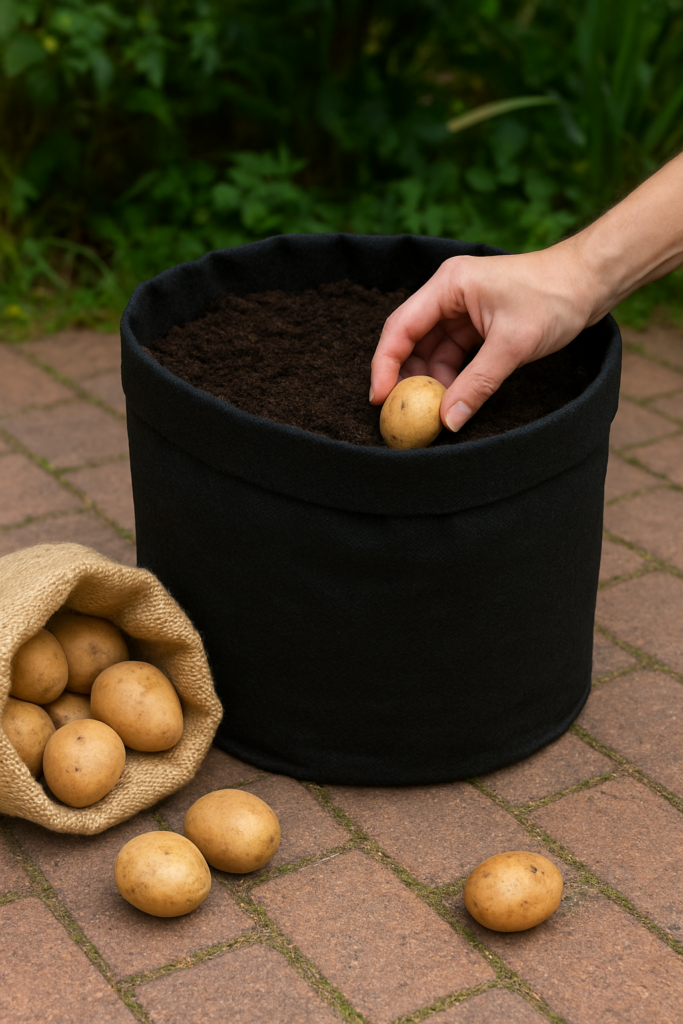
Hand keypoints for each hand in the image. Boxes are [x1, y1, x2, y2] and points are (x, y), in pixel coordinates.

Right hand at [369, 244, 594, 431]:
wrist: (591, 282)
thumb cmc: (554, 298)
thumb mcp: (512, 345)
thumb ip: (477, 384)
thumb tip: (448, 421)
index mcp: (448, 285)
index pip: (401, 327)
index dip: (385, 365)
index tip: (380, 399)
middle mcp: (448, 295)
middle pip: (411, 341)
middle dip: (408, 378)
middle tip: (405, 414)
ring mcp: (462, 310)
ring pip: (433, 352)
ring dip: (433, 382)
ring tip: (435, 412)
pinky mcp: (477, 326)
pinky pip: (454, 356)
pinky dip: (453, 379)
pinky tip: (455, 401)